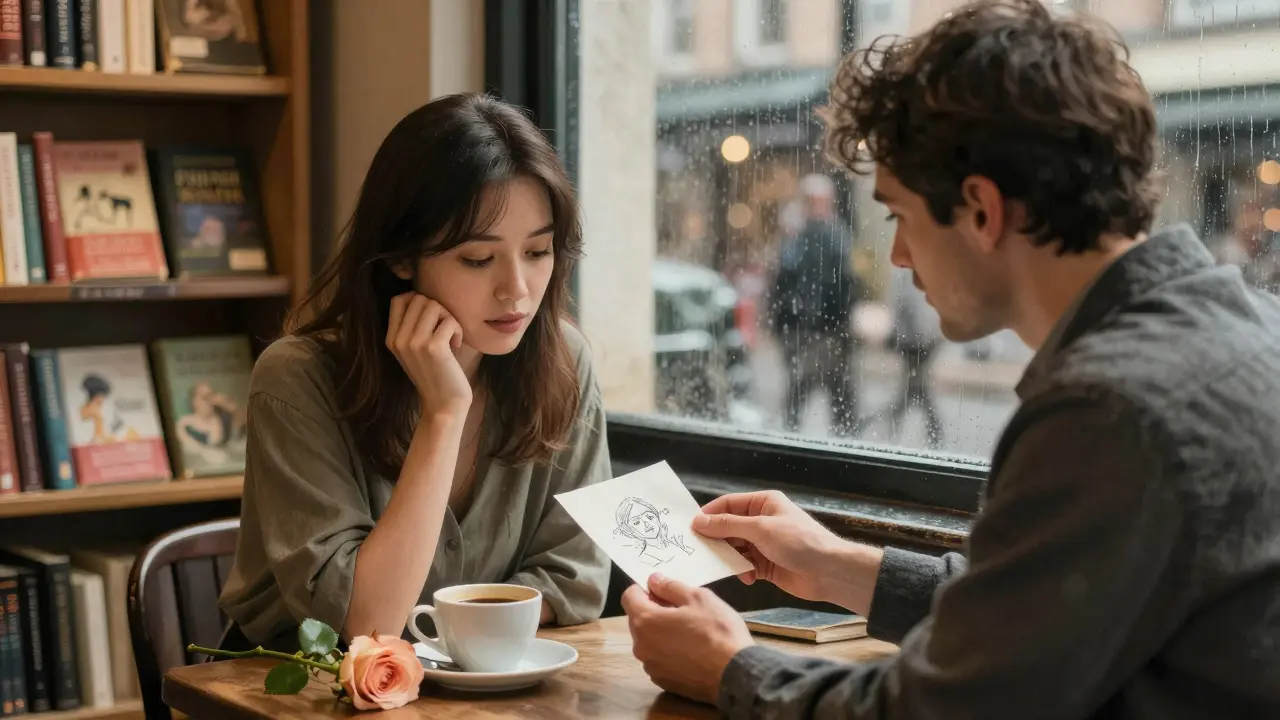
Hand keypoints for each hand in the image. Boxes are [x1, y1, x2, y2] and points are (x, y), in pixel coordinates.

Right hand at [386, 293, 470, 417]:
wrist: (443, 405)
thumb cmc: (436, 374)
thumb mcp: (414, 350)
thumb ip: (411, 326)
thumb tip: (419, 296)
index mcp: (391, 339)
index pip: (398, 300)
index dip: (418, 301)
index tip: (431, 319)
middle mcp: (399, 339)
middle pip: (419, 299)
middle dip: (438, 310)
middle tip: (444, 329)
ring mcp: (414, 343)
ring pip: (434, 305)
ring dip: (448, 318)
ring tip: (450, 336)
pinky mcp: (433, 347)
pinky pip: (450, 320)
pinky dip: (458, 330)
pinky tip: (456, 346)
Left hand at [622, 573, 753, 704]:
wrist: (736, 674)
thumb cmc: (718, 631)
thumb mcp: (698, 597)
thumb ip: (670, 587)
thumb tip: (653, 580)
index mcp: (645, 621)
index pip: (629, 596)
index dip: (644, 589)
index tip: (663, 590)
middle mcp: (640, 646)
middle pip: (638, 619)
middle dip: (654, 610)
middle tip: (682, 610)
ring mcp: (651, 667)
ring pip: (649, 641)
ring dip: (661, 633)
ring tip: (689, 632)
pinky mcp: (663, 682)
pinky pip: (659, 659)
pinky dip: (668, 652)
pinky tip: (691, 652)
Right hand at [694, 490, 864, 605]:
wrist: (829, 572)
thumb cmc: (799, 542)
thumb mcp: (760, 529)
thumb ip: (728, 525)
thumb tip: (699, 521)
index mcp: (763, 504)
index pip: (728, 504)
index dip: (709, 515)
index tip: (691, 528)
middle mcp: (762, 521)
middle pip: (728, 528)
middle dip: (717, 540)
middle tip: (701, 552)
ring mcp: (764, 544)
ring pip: (734, 548)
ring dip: (730, 558)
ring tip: (726, 566)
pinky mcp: (766, 565)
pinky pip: (744, 565)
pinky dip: (742, 571)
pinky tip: (747, 577)